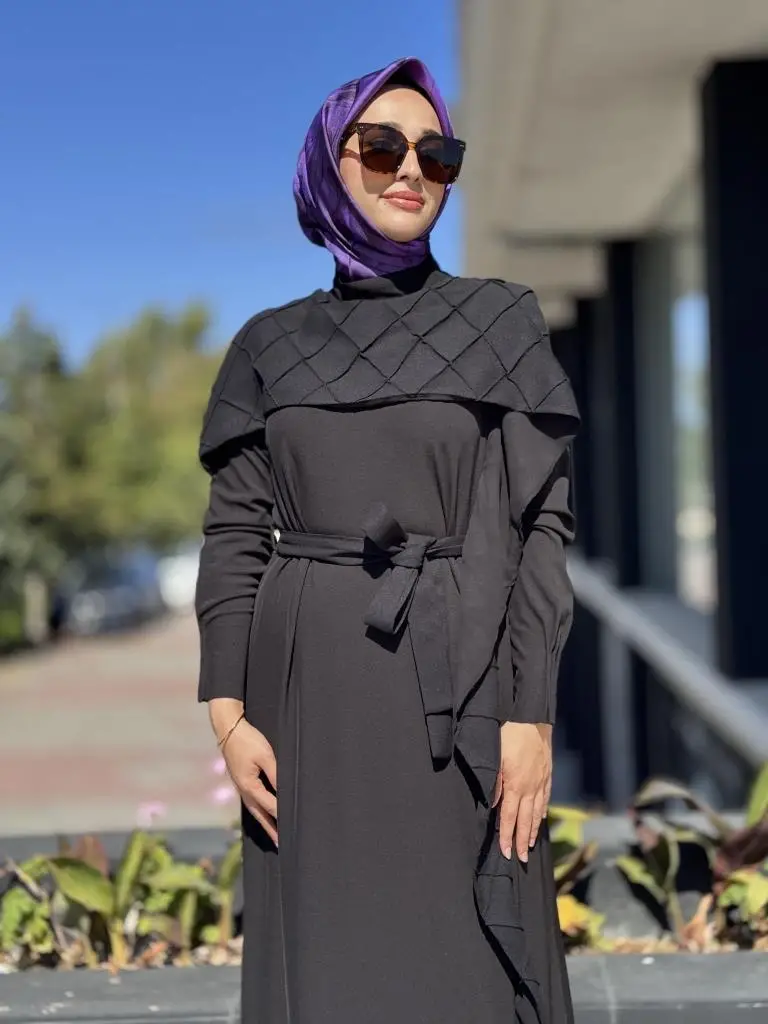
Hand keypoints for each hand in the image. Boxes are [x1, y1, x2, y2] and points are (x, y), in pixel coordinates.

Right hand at [222, 719, 278, 846]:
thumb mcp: (265, 756)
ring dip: (265, 823)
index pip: (270, 806)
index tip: (294, 829)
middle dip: (271, 829)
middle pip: (260, 815)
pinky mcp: (241, 782)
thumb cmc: (248, 741)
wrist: (229, 729)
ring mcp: (241, 787)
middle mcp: (243, 791)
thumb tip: (285, 792)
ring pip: (255, 810)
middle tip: (281, 845)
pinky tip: (264, 814)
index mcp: (249, 786)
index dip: (282, 817)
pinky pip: (252, 802)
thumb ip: (276, 774)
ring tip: (275, 836)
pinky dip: (260, 812)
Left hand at [492, 722, 551, 862]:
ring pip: (537, 811)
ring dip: (533, 830)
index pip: (510, 817)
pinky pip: (545, 797)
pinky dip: (543, 811)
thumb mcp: (495, 757)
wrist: (531, 719)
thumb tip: (493, 804)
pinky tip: (540, 818)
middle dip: (522, 840)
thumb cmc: (509, 735)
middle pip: (526, 820)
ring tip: (530, 845)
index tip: (506, 852)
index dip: (507, 836)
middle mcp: (530, 787)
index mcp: (515, 784)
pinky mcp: (547, 774)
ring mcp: (541, 781)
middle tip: (521, 858)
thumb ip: (494, 782)